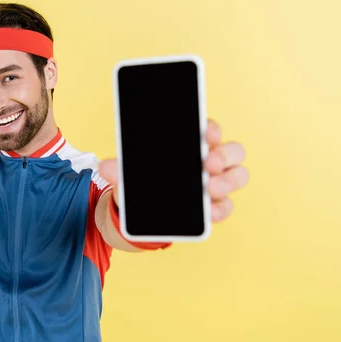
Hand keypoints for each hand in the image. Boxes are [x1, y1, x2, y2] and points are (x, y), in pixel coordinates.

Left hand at [98, 119, 247, 221]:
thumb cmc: (144, 179)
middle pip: (233, 151)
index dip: (211, 129)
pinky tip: (209, 212)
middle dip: (224, 155)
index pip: (210, 129)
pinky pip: (226, 207)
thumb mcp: (130, 174)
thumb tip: (103, 166)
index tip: (204, 133)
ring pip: (238, 176)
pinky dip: (220, 209)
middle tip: (208, 163)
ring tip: (210, 188)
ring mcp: (217, 183)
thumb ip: (120, 170)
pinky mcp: (216, 206)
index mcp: (193, 142)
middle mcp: (212, 159)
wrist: (142, 210)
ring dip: (228, 181)